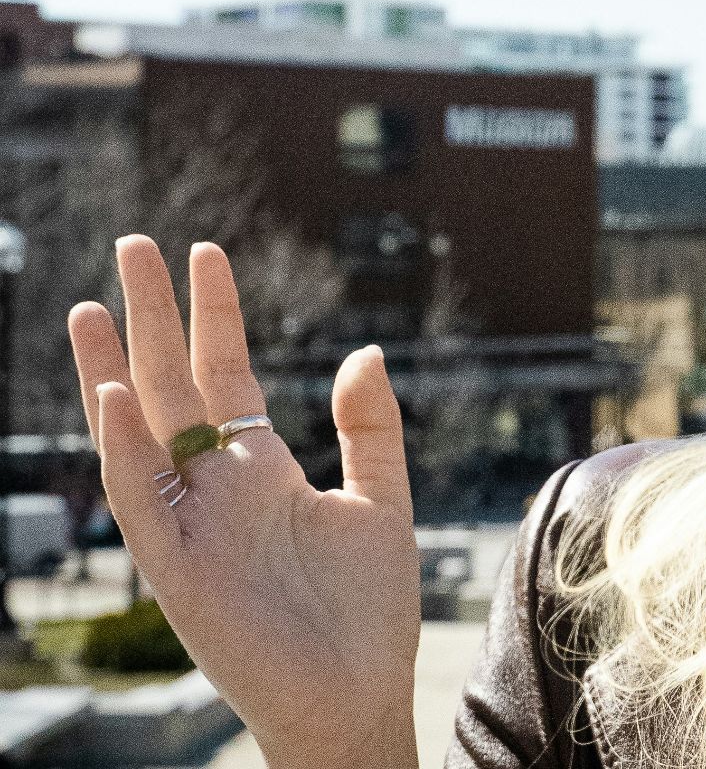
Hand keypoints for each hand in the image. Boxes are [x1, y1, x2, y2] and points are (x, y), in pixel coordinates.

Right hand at [68, 236, 420, 768]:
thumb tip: (367, 350)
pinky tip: (116, 394)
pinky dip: (124, 450)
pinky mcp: (176, 569)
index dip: (215, 315)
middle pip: (173, 387)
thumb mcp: (382, 500)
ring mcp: (190, 525)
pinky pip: (140, 501)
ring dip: (113, 371)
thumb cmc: (368, 610)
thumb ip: (372, 429)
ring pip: (138, 434)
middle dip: (152, 318)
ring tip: (90, 305)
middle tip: (132, 243)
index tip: (204, 251)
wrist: (358, 694)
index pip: (226, 375)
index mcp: (261, 470)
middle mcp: (215, 489)